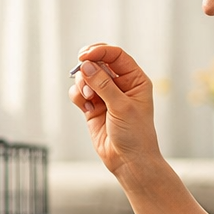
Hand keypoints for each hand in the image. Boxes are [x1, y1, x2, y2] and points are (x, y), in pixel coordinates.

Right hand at [68, 44, 161, 175]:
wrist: (129, 161)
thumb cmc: (135, 135)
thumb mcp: (121, 107)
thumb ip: (103, 85)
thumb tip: (87, 66)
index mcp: (135, 80)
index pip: (116, 56)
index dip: (100, 52)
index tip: (84, 56)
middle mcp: (120, 85)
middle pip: (99, 63)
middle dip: (88, 67)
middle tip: (80, 69)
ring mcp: (105, 96)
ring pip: (86, 77)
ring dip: (83, 84)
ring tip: (89, 98)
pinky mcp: (92, 107)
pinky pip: (78, 93)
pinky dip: (77, 96)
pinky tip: (86, 107)